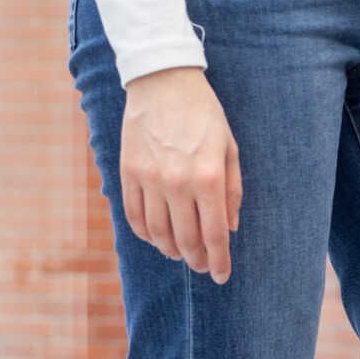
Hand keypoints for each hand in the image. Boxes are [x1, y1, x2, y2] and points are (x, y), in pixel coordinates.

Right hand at [120, 66, 242, 281]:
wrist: (163, 82)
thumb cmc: (204, 114)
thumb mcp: (229, 147)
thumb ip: (232, 190)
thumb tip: (230, 228)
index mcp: (208, 177)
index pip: (214, 234)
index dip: (219, 261)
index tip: (223, 275)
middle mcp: (177, 184)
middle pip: (185, 239)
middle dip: (197, 260)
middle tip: (203, 267)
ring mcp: (149, 181)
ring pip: (157, 233)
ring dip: (170, 250)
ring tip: (181, 254)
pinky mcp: (128, 175)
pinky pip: (134, 216)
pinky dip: (145, 234)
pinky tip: (156, 238)